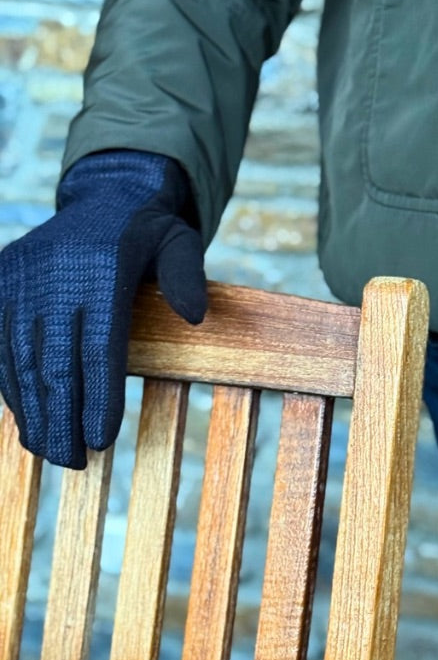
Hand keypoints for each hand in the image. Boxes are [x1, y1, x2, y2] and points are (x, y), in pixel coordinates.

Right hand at [0, 150, 206, 467]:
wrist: (104, 195)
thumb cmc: (151, 232)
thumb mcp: (180, 242)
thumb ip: (187, 277)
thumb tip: (196, 317)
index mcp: (101, 267)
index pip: (99, 347)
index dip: (97, 398)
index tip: (101, 441)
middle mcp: (53, 275)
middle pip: (54, 362)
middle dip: (60, 418)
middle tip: (74, 463)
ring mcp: (21, 278)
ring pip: (20, 359)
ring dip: (32, 411)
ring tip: (51, 452)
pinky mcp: (2, 282)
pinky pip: (0, 344)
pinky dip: (10, 385)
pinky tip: (27, 419)